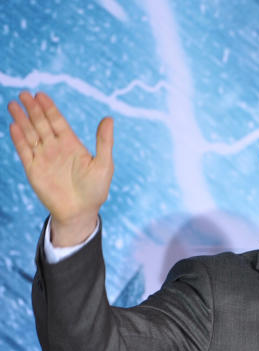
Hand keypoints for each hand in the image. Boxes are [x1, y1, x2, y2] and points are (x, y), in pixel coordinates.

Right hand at [7, 91, 112, 245]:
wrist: (80, 212)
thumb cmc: (95, 190)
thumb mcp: (104, 164)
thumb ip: (104, 141)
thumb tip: (109, 118)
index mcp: (72, 144)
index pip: (57, 121)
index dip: (49, 108)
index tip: (40, 95)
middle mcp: (55, 148)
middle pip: (41, 124)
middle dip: (33, 109)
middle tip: (24, 94)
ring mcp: (43, 158)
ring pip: (30, 134)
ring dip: (22, 120)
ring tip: (13, 104)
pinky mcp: (33, 169)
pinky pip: (24, 151)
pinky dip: (19, 139)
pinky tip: (14, 126)